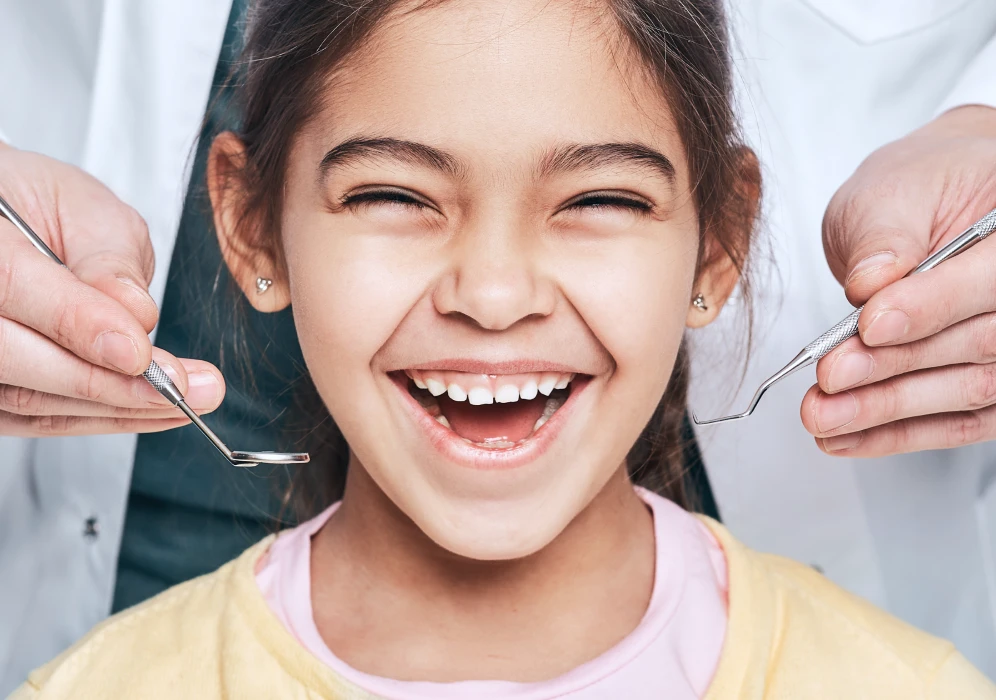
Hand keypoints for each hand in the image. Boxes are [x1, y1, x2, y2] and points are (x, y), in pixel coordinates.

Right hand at [0, 143, 223, 435]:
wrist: (12, 226)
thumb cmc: (42, 208)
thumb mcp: (86, 210)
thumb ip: (109, 261)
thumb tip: (136, 316)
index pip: (12, 285)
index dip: (78, 323)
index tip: (139, 352)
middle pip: (16, 359)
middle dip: (108, 383)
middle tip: (183, 388)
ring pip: (29, 399)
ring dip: (116, 408)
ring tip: (188, 401)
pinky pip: (38, 416)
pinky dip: (102, 417)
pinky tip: (155, 408)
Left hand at [800, 105, 995, 456]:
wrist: (928, 208)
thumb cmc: (920, 189)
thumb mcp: (891, 193)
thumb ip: (884, 238)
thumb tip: (872, 284)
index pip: (988, 281)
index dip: (929, 308)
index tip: (868, 325)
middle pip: (978, 344)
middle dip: (894, 367)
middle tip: (830, 377)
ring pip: (968, 391)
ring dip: (888, 410)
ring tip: (824, 416)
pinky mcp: (992, 386)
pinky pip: (956, 422)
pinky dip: (896, 433)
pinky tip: (847, 437)